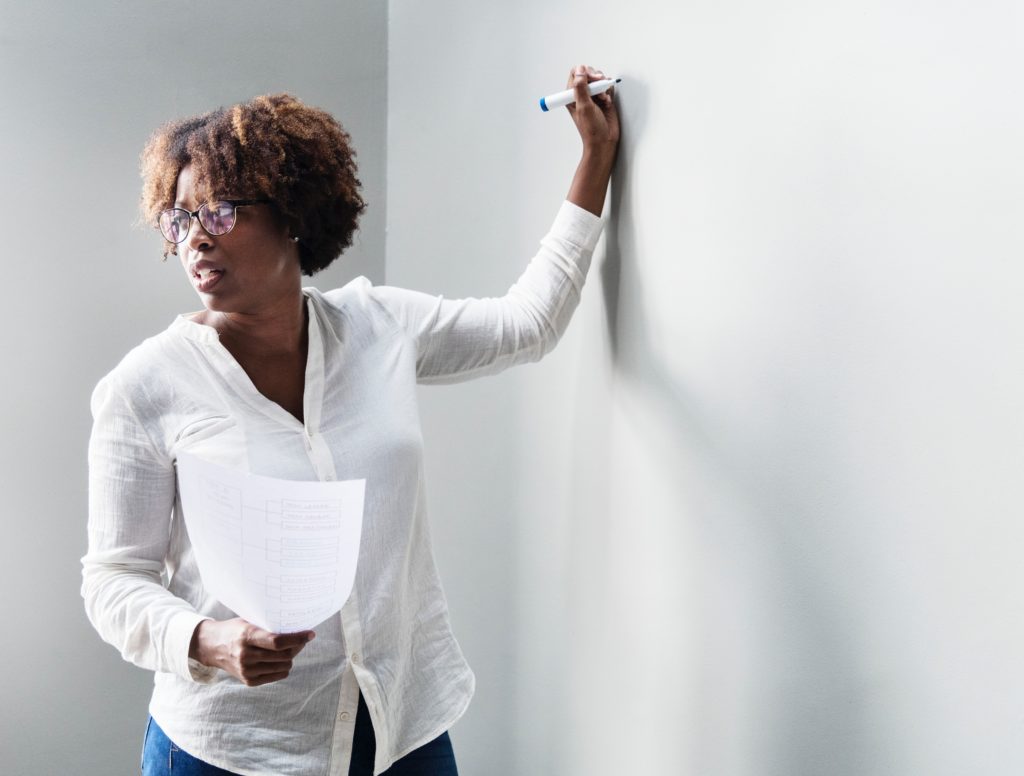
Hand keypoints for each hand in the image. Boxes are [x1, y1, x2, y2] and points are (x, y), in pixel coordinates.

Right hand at [189, 617, 314, 686]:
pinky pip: (277, 675)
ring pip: (283, 666)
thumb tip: (298, 630)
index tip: (311, 634)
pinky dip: (282, 667)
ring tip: (288, 649)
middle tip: (301, 640)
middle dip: (297, 647)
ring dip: (290, 657)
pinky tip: (278, 659)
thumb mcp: (249, 622)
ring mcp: (247, 670)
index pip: (278, 641)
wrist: (212, 647)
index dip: (297, 638)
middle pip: (284, 655)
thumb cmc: (236, 630)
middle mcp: (246, 655)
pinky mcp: (248, 681)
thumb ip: (269, 627)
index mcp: (247, 637)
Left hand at [565, 64, 619, 153]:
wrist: (604, 141)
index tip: (592, 80)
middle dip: (596, 79)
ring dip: (603, 86)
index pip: (576, 74)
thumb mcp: (584, 107)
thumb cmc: (591, 129)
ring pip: (599, 79)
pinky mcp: (603, 98)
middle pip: (588, 74)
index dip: (585, 73)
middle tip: (600, 89)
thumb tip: (580, 70)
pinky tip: (607, 102)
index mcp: (571, 96)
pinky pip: (607, 86)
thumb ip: (580, 87)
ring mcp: (593, 96)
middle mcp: (582, 94)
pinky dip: (609, 91)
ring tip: (603, 99)